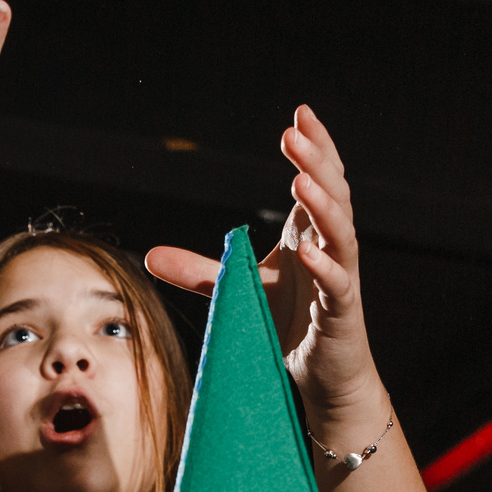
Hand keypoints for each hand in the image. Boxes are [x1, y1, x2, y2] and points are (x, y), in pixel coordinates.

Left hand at [146, 106, 386, 431]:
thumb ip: (200, 270)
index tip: (300, 113)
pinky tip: (306, 250)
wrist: (323, 377)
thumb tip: (150, 255)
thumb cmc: (287, 326)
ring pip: (341, 234)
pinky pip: (338, 284)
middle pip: (332, 195)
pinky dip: (324, 266)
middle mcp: (329, 249)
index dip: (315, 147)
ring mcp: (340, 279)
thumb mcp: (238, 290)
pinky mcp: (341, 314)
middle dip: (316, 162)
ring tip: (298, 181)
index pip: (319, 180)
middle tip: (293, 133)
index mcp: (308, 234)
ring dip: (322, 206)